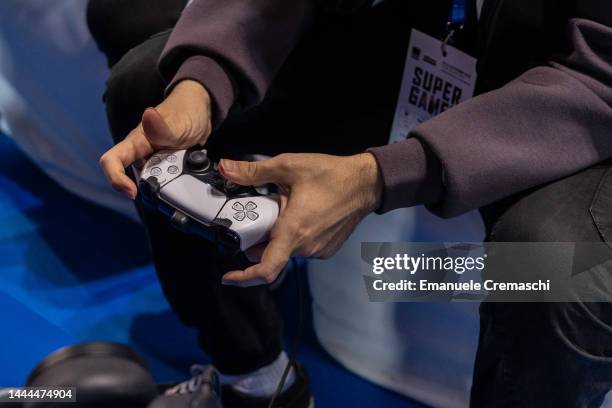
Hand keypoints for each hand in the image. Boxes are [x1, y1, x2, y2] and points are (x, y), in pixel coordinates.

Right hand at [100, 80, 211, 198]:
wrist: (200, 112)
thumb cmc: (184, 112)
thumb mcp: (178, 123)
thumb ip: (162, 127)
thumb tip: (148, 115)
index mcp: (136, 142)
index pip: (112, 161)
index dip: (116, 179)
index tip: (132, 192)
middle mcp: (139, 153)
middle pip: (133, 178)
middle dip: (152, 185)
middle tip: (175, 179)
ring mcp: (151, 160)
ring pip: (150, 181)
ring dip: (166, 184)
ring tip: (184, 173)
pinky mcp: (163, 166)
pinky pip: (164, 180)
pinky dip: (175, 181)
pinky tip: (186, 175)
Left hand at [219, 153, 382, 286]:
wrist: (366, 183)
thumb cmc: (332, 175)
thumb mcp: (288, 166)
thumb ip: (253, 171)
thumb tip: (226, 168)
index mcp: (294, 230)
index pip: (266, 269)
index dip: (243, 277)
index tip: (228, 277)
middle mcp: (306, 246)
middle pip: (270, 254)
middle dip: (258, 241)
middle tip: (259, 216)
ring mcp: (318, 250)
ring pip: (286, 250)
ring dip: (278, 235)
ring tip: (285, 207)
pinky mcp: (327, 249)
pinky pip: (301, 247)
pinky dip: (293, 236)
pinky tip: (300, 213)